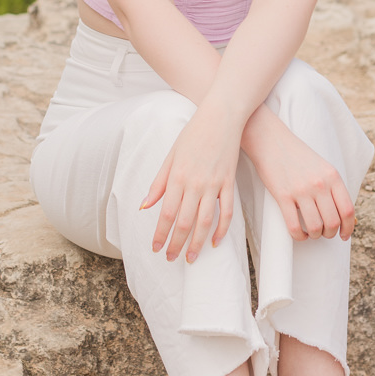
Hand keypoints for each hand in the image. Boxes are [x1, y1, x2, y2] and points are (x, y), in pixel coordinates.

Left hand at [140, 112, 240, 262]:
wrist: (221, 117)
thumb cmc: (193, 134)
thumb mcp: (170, 156)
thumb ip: (158, 183)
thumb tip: (144, 206)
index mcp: (177, 177)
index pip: (166, 214)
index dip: (160, 235)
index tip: (156, 248)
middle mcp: (194, 183)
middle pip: (183, 222)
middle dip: (175, 244)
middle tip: (171, 259)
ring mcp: (214, 184)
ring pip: (205, 221)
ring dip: (196, 243)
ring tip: (190, 257)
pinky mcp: (229, 182)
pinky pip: (227, 211)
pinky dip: (222, 229)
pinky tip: (216, 242)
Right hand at [241, 106, 354, 242]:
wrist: (271, 141)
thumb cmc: (297, 155)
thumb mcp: (322, 167)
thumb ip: (332, 187)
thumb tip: (343, 215)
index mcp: (332, 176)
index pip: (347, 210)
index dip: (348, 227)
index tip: (344, 235)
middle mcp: (319, 183)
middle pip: (332, 222)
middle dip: (330, 234)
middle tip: (325, 233)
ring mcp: (301, 190)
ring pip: (315, 227)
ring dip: (314, 235)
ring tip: (311, 232)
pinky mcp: (283, 196)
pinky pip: (294, 226)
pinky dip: (298, 236)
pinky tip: (299, 233)